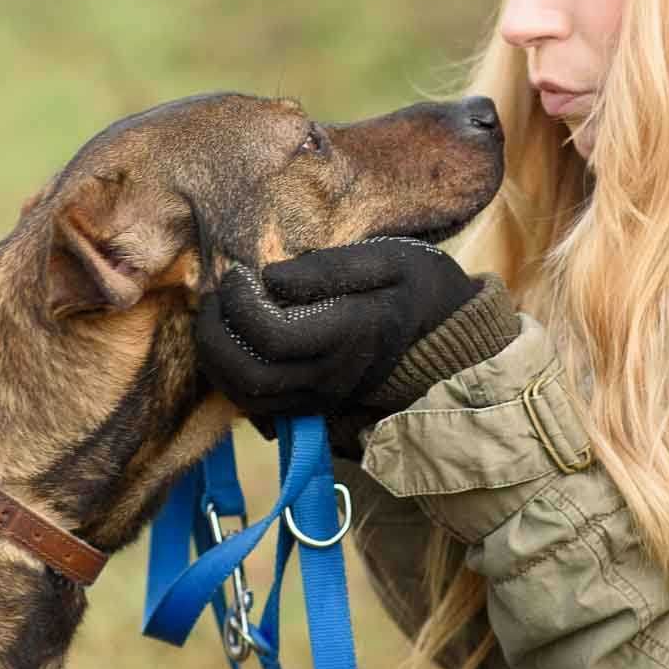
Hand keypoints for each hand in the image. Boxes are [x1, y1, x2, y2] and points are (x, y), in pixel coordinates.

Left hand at [195, 237, 480, 422]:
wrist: (453, 343)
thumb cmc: (421, 290)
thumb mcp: (390, 260)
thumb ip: (330, 266)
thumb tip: (270, 278)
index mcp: (348, 336)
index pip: (270, 334)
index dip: (240, 303)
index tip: (241, 273)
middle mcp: (329, 376)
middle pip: (248, 375)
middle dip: (215, 335)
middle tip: (215, 298)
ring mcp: (321, 398)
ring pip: (247, 398)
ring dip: (217, 360)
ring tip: (219, 318)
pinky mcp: (314, 406)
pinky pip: (258, 408)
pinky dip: (233, 380)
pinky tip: (236, 345)